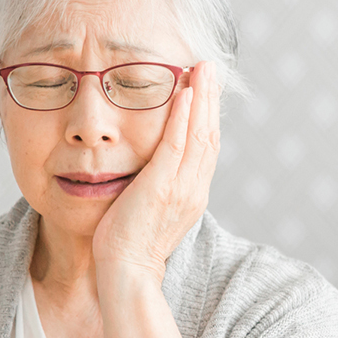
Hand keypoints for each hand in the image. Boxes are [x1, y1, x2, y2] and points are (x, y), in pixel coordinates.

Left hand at [92, 60, 220, 281]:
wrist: (127, 271)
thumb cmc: (129, 243)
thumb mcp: (152, 209)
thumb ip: (160, 185)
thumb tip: (153, 166)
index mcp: (194, 193)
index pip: (207, 146)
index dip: (208, 114)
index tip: (205, 87)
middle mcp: (195, 188)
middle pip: (210, 134)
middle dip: (211, 98)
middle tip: (209, 66)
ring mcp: (182, 188)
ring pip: (199, 134)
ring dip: (202, 98)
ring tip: (201, 69)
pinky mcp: (162, 187)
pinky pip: (177, 145)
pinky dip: (183, 117)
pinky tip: (184, 93)